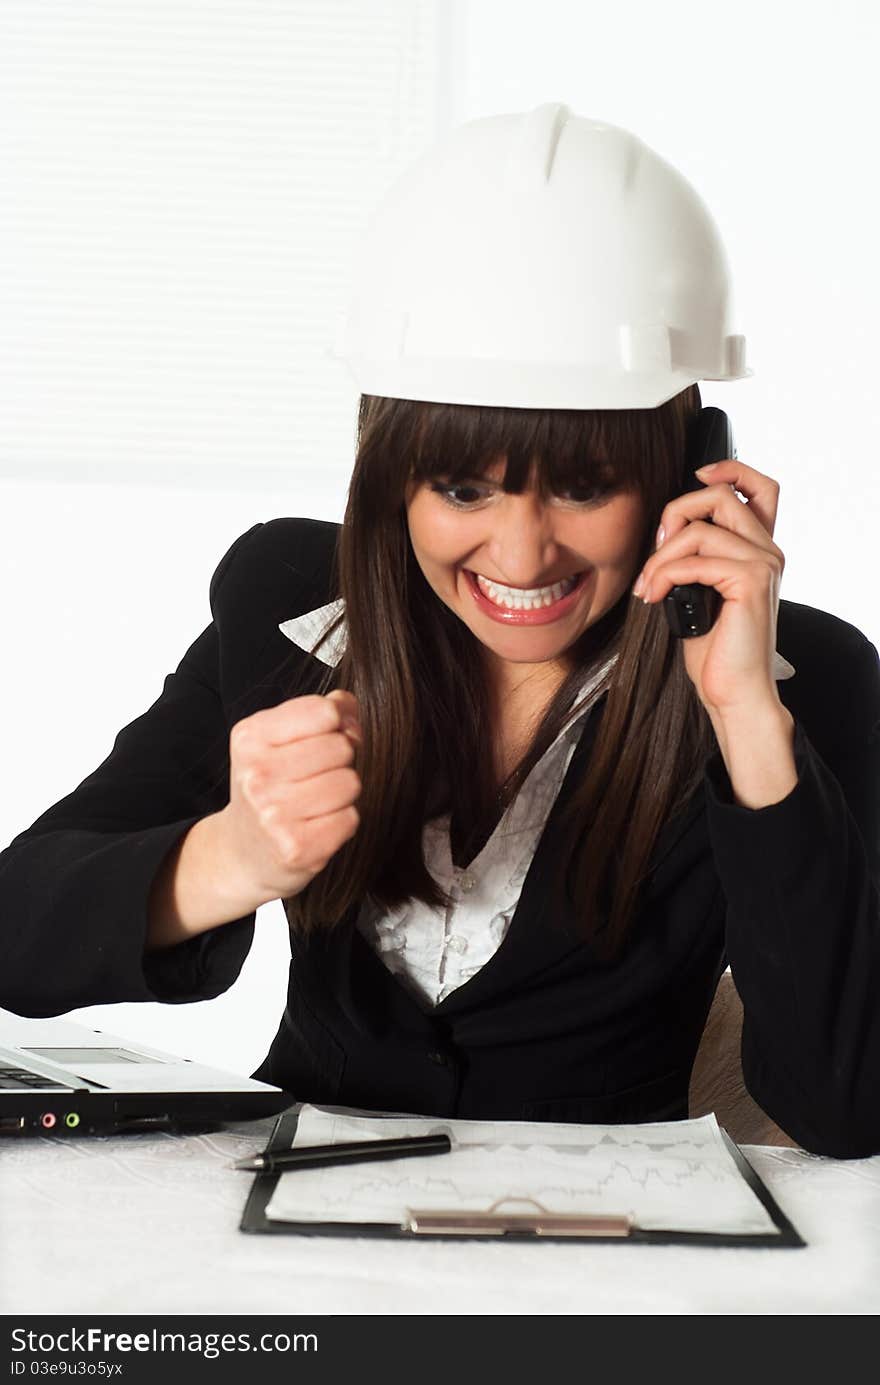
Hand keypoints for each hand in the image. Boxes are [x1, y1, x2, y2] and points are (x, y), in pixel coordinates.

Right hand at [218, 689, 362, 907]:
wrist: (243, 850)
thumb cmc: (270, 786)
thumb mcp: (280, 739)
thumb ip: (320, 713)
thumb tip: (350, 709)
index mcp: (250, 738)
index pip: (324, 712)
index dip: (335, 724)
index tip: (322, 740)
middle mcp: (257, 775)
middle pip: (341, 747)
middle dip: (339, 761)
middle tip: (314, 777)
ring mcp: (273, 814)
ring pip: (350, 782)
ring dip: (342, 793)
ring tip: (315, 802)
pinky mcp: (296, 848)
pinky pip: (350, 818)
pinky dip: (342, 822)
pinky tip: (316, 825)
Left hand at [632, 459, 785, 716]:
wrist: (733, 692)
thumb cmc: (716, 651)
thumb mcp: (700, 592)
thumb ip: (695, 557)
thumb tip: (665, 533)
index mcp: (759, 549)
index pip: (759, 487)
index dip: (729, 469)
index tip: (697, 476)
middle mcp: (767, 551)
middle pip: (720, 495)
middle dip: (676, 513)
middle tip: (655, 550)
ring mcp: (763, 564)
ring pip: (699, 530)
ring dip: (660, 557)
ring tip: (647, 586)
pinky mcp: (751, 583)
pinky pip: (694, 561)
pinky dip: (663, 575)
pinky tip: (653, 597)